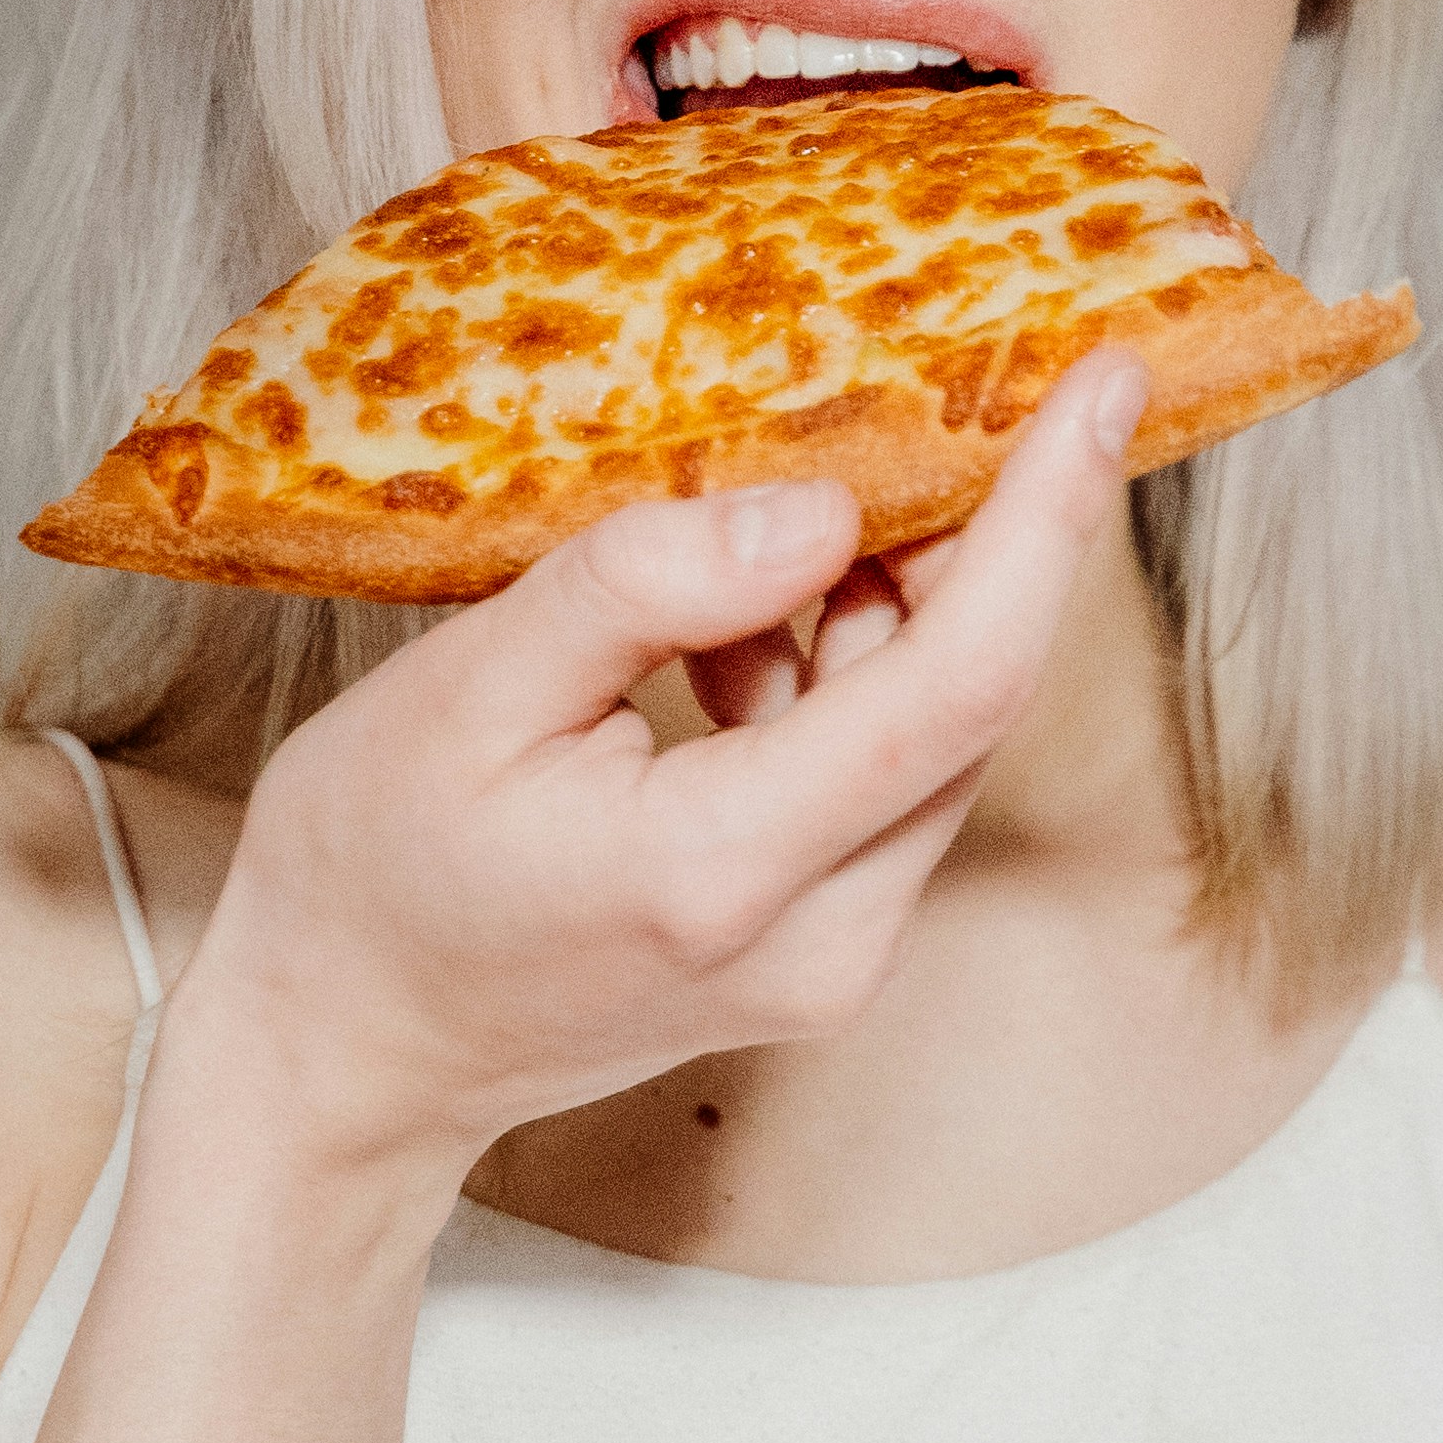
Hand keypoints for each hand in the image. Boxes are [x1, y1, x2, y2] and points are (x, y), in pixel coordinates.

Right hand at [171, 349, 1150, 1190]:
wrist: (340, 1061)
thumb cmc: (366, 877)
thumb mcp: (462, 692)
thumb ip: (642, 586)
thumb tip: (823, 508)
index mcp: (723, 868)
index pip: (958, 680)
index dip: (1047, 521)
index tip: (1102, 380)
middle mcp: (818, 938)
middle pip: (974, 706)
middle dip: (987, 538)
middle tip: (958, 392)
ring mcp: (830, 962)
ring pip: (936, 741)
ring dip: (897, 606)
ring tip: (781, 513)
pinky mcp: (820, 954)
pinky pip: (883, 783)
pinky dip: (846, 677)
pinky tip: (736, 629)